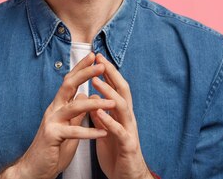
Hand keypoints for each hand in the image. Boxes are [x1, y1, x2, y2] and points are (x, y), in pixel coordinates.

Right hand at [4, 52, 115, 178]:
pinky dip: (89, 132)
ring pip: (74, 107)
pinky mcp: (52, 136)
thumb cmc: (53, 148)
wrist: (34, 168)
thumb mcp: (67, 126)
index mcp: (58, 105)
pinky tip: (103, 132)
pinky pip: (73, 132)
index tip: (94, 56)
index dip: (81, 68)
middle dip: (86, 74)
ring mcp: (51, 122)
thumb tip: (84, 95)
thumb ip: (75, 112)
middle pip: (68, 85)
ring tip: (112, 103)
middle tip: (101, 66)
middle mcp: (53, 109)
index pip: (70, 81)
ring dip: (95, 104)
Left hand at [89, 53, 152, 178]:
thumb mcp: (106, 131)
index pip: (116, 87)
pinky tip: (100, 112)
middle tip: (100, 59)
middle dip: (111, 74)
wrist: (128, 177)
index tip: (97, 57)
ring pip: (122, 107)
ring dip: (109, 93)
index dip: (107, 72)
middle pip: (123, 90)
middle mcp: (128, 119)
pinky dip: (109, 121)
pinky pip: (119, 131)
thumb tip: (93, 98)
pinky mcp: (128, 146)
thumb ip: (101, 114)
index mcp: (121, 114)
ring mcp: (129, 131)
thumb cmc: (117, 154)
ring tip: (96, 81)